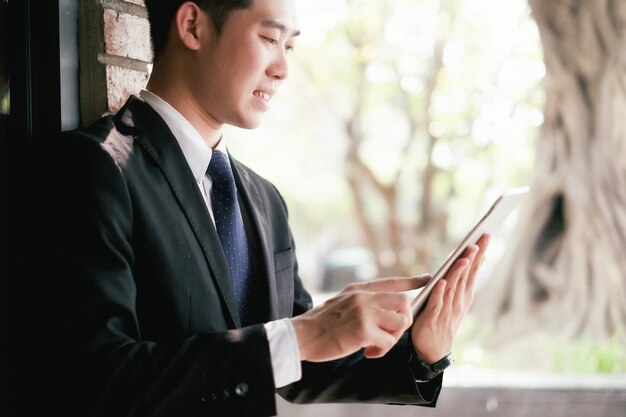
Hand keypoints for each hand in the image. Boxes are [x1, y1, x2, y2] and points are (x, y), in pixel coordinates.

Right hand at [291, 275, 429, 361]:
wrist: (302, 335)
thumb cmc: (320, 324)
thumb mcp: (340, 302)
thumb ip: (360, 301)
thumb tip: (380, 309)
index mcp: (358, 289)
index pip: (391, 282)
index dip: (411, 281)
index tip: (426, 279)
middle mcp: (363, 297)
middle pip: (403, 302)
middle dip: (403, 320)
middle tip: (390, 333)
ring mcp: (364, 312)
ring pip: (400, 322)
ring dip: (393, 338)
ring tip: (377, 344)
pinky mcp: (363, 330)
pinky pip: (387, 341)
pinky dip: (381, 350)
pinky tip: (368, 352)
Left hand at [411, 234, 490, 362]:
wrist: (432, 350)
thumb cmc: (442, 320)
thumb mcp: (454, 300)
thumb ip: (459, 281)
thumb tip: (468, 260)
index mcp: (464, 296)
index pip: (473, 270)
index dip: (479, 253)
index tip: (486, 235)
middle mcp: (458, 301)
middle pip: (466, 275)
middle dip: (473, 256)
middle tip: (480, 239)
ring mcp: (446, 310)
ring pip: (453, 287)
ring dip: (459, 271)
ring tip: (464, 256)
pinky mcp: (432, 319)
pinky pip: (436, 303)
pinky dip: (439, 293)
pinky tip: (441, 281)